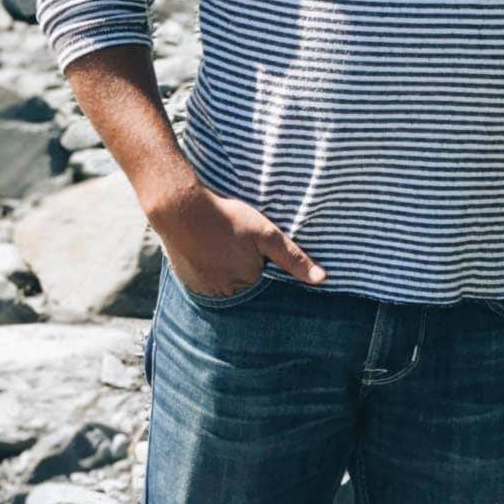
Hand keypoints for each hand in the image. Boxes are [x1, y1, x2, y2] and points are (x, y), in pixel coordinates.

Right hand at [146, 178, 325, 296]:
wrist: (181, 209)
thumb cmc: (227, 218)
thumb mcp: (266, 234)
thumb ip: (293, 258)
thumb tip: (323, 280)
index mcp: (245, 285)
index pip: (262, 280)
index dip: (260, 261)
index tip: (251, 246)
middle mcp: (222, 295)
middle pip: (241, 283)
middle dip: (241, 266)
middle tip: (233, 240)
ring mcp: (201, 289)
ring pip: (221, 281)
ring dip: (223, 267)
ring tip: (220, 243)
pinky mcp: (185, 280)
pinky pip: (202, 279)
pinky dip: (206, 266)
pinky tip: (206, 247)